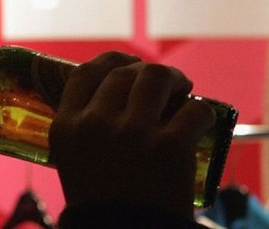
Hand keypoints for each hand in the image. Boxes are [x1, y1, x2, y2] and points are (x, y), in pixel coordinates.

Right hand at [48, 52, 215, 218]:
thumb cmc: (101, 208)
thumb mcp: (74, 162)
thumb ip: (85, 131)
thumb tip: (114, 103)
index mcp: (67, 127)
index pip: (85, 72)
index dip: (109, 61)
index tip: (126, 63)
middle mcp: (96, 123)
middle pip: (123, 72)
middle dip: (146, 71)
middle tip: (164, 82)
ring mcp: (133, 133)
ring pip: (156, 77)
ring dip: (174, 78)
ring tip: (184, 88)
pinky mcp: (171, 146)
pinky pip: (194, 109)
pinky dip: (201, 112)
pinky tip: (201, 121)